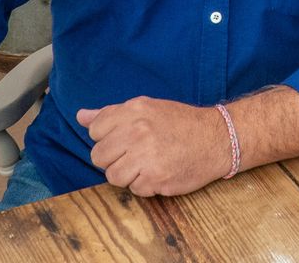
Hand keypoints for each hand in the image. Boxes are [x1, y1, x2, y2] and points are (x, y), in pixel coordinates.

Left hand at [76, 97, 231, 195]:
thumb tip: (81, 116)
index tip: (125, 138)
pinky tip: (160, 171)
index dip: (109, 138)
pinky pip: (133, 189)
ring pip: (113, 176)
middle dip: (115, 158)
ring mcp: (146, 155)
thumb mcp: (148, 108)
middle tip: (138, 153)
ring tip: (148, 163)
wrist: (217, 138)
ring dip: (128, 175)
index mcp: (135, 110)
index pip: (96, 130)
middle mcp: (137, 130)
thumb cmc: (181, 123)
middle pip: (99, 156)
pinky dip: (145, 185)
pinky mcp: (155, 178)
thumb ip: (112, 114)